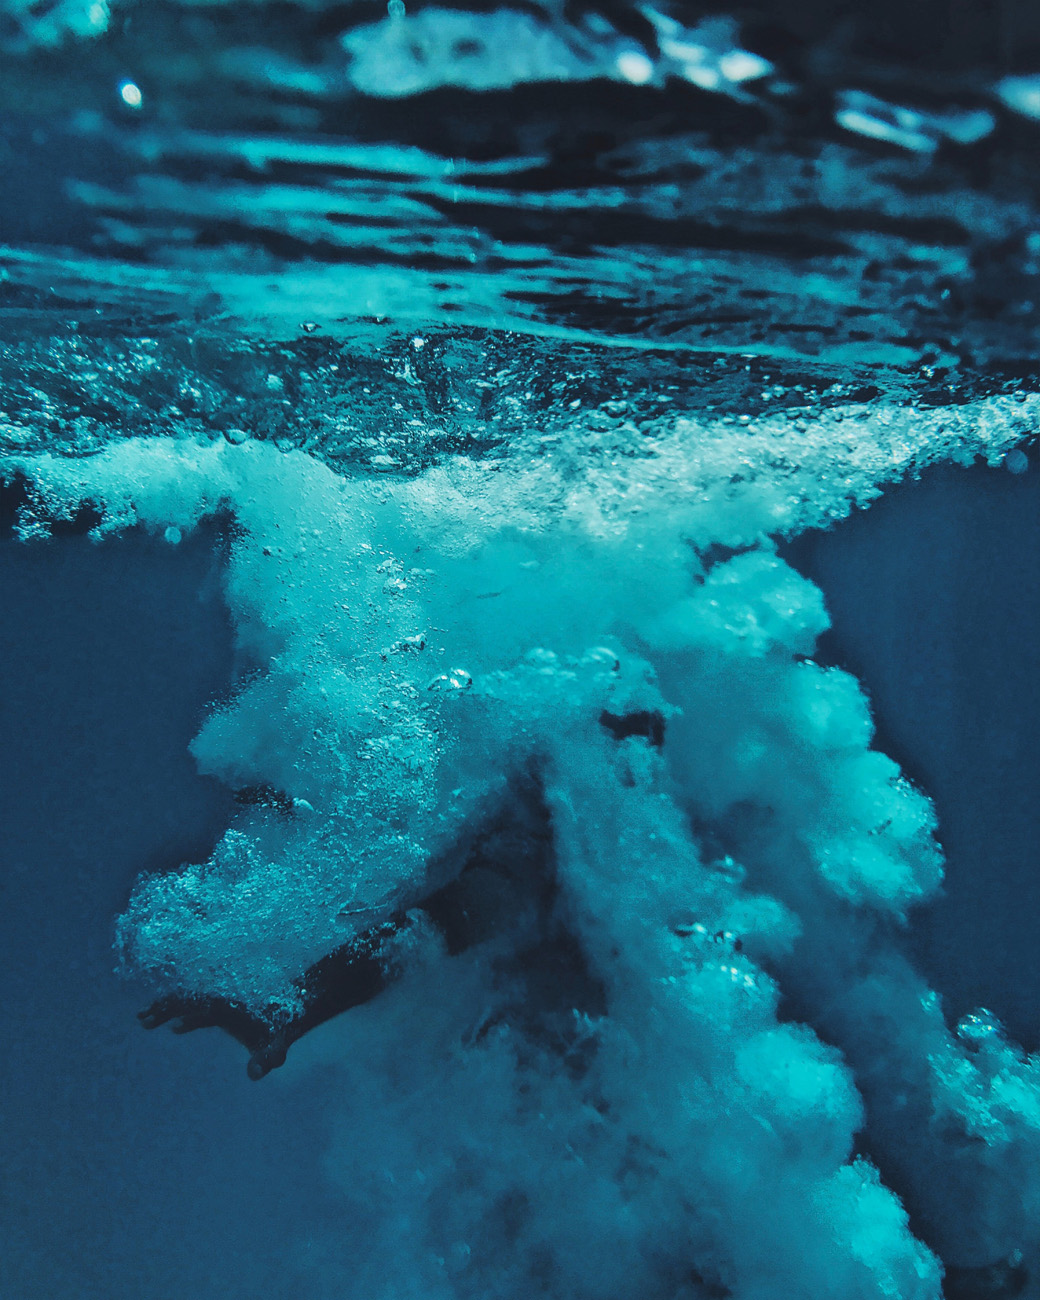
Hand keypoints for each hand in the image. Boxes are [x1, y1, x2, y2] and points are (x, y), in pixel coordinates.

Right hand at [138, 992, 288, 1077]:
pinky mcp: (218, 1007)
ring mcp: (219, 1001)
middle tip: (143, 1020)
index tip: (172, 1026)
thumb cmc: (283, 1028)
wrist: (291, 1008)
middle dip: (167, 1007)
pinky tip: (166, 1022)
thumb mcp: (278, 1045)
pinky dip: (176, 1008)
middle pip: (190, 998)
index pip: (206, 1007)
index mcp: (234, 1006)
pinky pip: (192, 1003)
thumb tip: (256, 1074)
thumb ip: (269, 1057)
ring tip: (142, 1019)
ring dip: (165, 1006)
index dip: (190, 1014)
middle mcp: (223, 999)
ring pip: (187, 998)